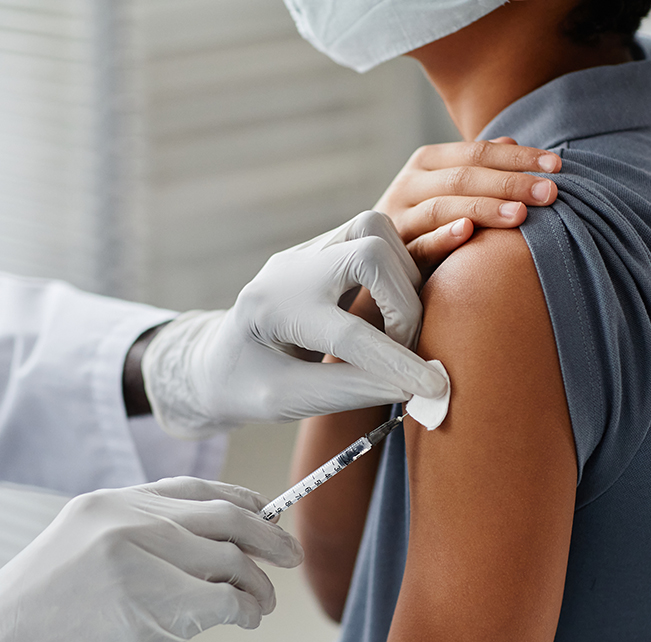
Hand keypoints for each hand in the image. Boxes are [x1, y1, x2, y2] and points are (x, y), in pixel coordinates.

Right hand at [0, 478, 300, 641]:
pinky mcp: (154, 606)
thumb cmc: (28, 619)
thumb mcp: (77, 553)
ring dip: (258, 586)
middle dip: (269, 536)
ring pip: (232, 562)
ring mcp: (141, 560)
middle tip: (289, 555)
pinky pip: (226, 602)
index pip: (195, 490)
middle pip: (227, 518)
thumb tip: (205, 559)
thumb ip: (136, 542)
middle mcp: (128, 519)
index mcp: (109, 502)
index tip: (265, 516)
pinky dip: (246, 612)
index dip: (241, 502)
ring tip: (261, 605)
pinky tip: (244, 622)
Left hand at [141, 211, 446, 438]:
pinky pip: (377, 234)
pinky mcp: (326, 247)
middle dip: (405, 304)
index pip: (346, 334)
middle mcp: (290, 268)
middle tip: (405, 350)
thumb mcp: (284, 402)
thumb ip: (346, 391)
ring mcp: (308, 250)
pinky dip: (400, 265)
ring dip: (405, 280)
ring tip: (399, 330)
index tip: (434, 387)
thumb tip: (412, 387)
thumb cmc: (244, 385)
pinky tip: (402, 302)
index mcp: (269, 310)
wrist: (217, 356)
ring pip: (376, 230)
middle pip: (369, 252)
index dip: (396, 362)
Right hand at [375, 138, 560, 270]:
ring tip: (520, 215)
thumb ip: (477, 168)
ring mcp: (399, 219)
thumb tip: (510, 140)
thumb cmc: (426, 222)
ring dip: (483, 208)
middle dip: (509, 183)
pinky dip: (442, 237)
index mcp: (427, 163)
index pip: (477, 153)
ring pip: (442, 207)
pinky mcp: (395, 254)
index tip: (556, 166)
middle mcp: (409, 185)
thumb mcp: (449, 190)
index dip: (517, 157)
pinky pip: (420, 245)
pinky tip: (468, 232)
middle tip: (550, 193)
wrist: (380, 265)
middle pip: (463, 177)